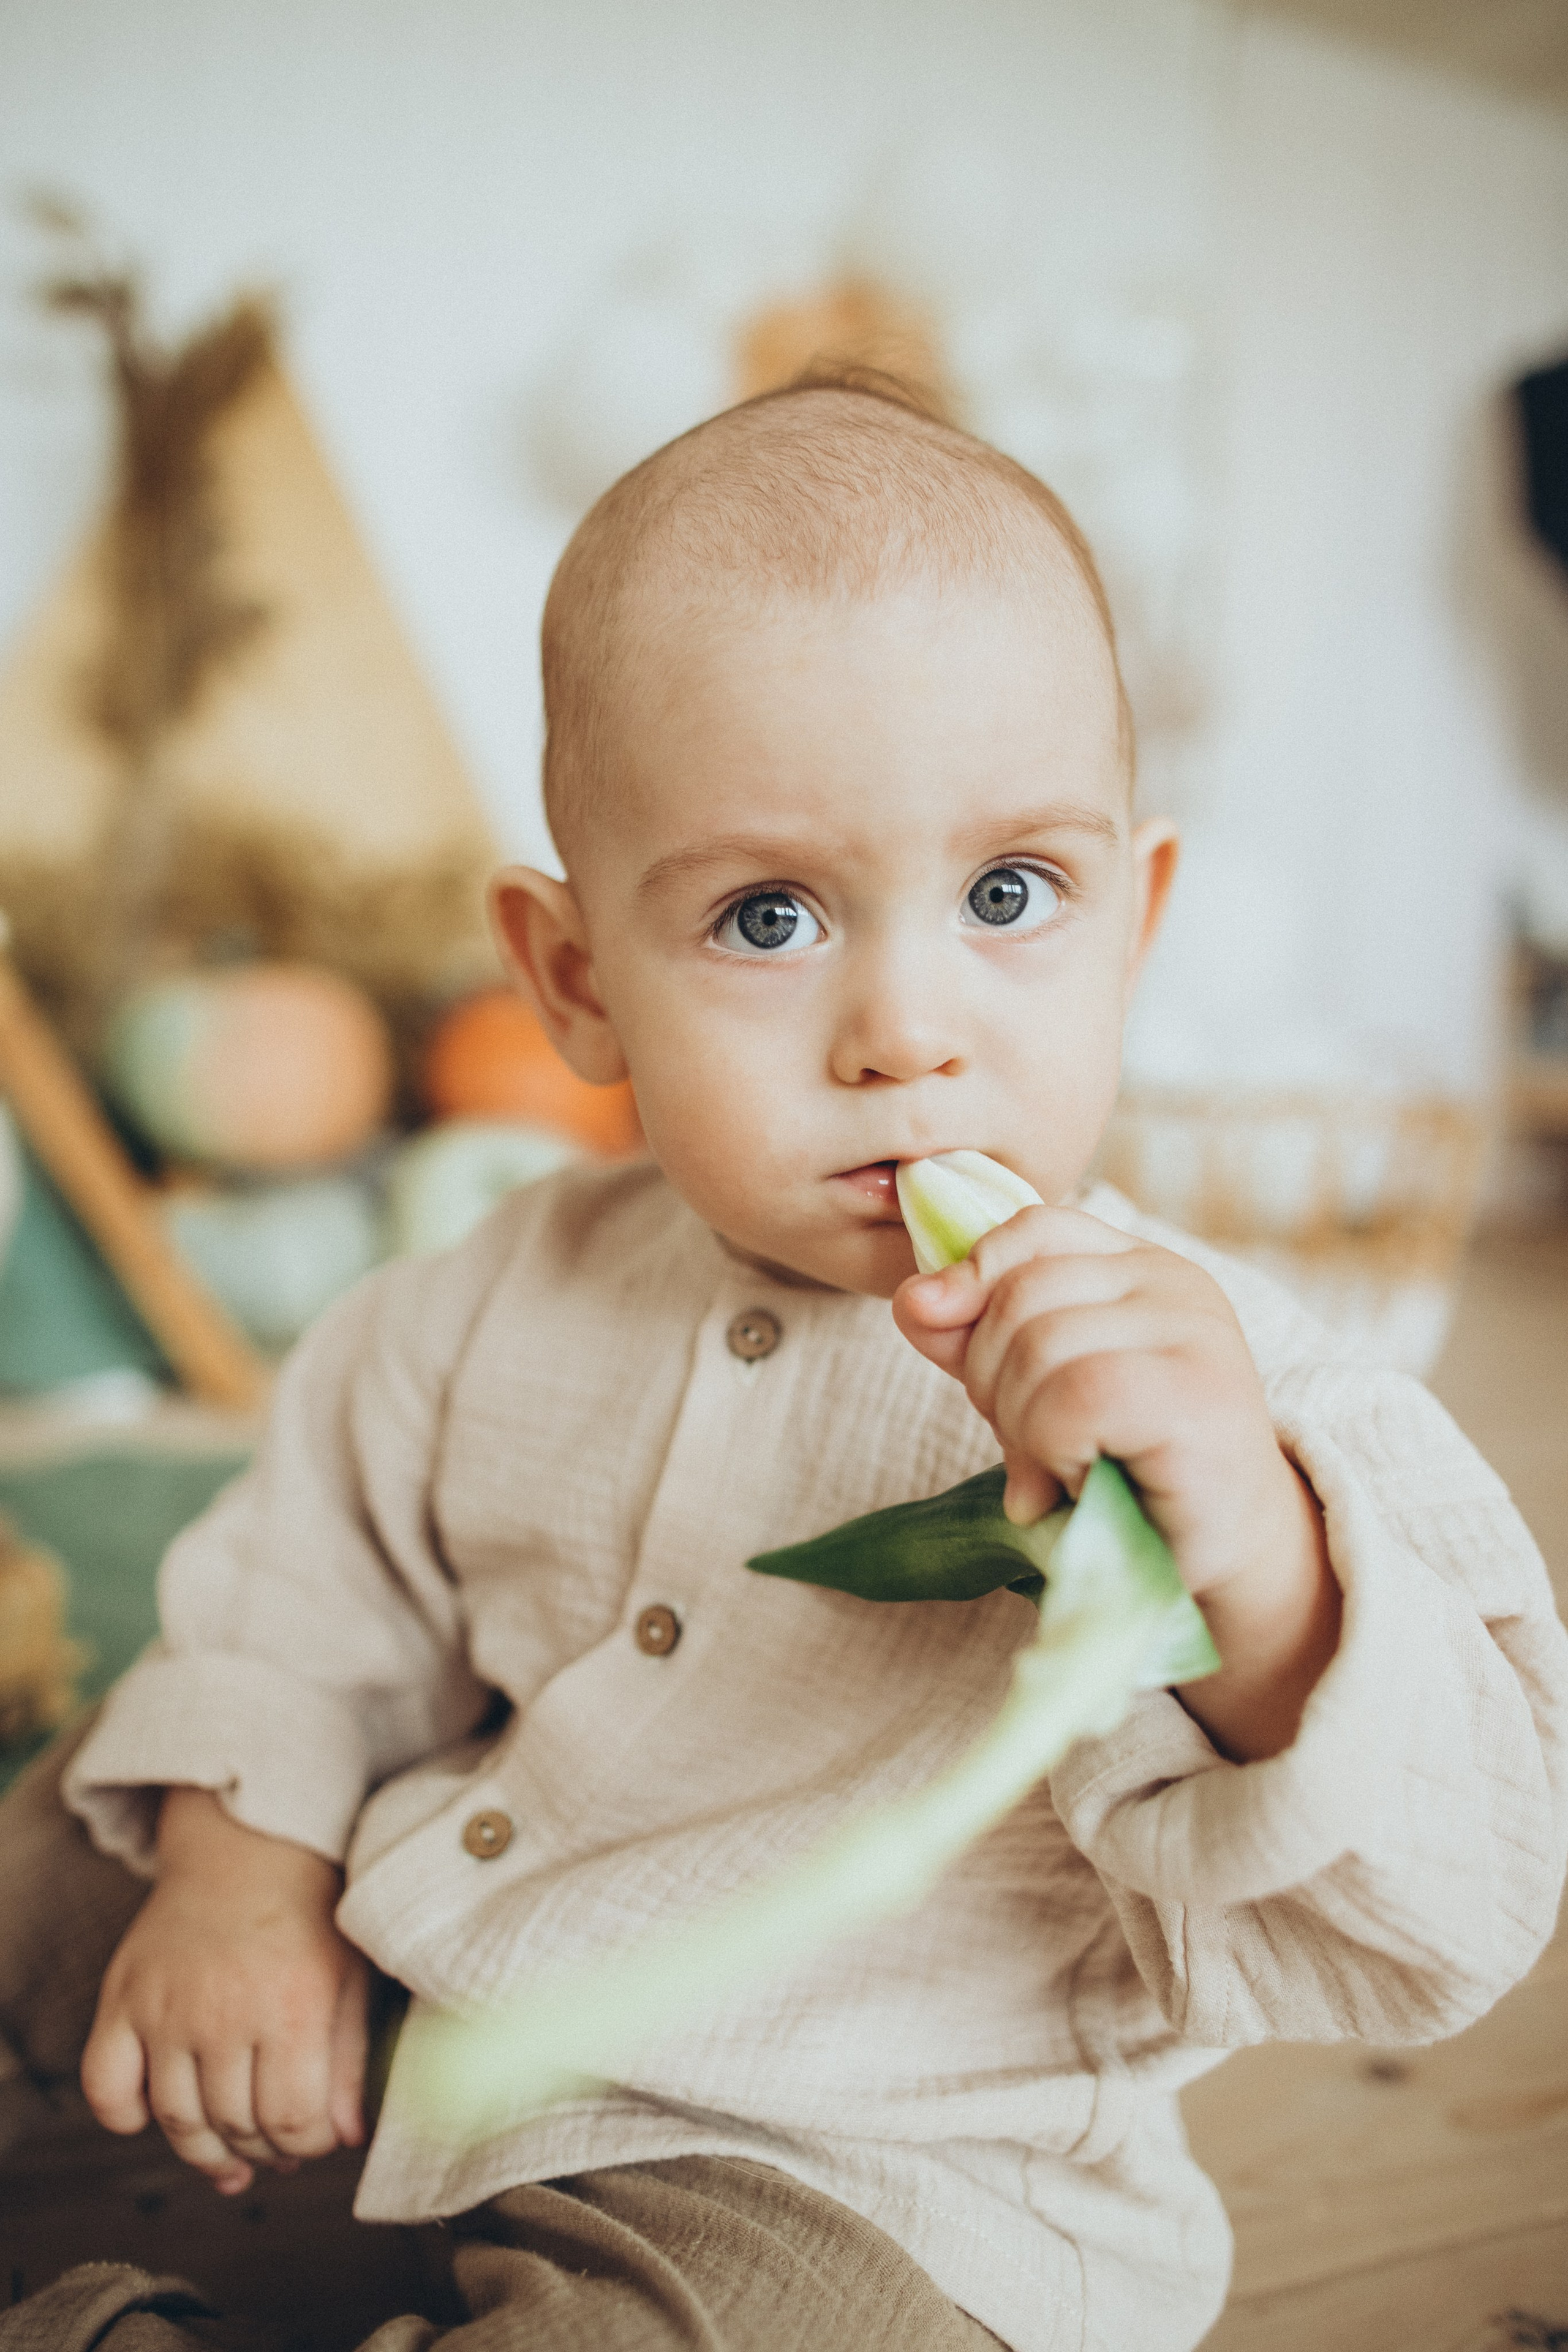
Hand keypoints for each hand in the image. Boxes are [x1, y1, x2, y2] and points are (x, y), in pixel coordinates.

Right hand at [81, 1788, 369, 2194]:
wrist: (248, 1846)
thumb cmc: (310, 1915)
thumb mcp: (349, 1980)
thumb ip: (350, 2062)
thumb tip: (347, 2138)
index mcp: (293, 2006)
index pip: (293, 2121)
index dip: (307, 2147)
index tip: (314, 2141)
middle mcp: (225, 2011)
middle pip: (236, 2126)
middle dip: (263, 2151)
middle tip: (276, 2147)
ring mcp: (167, 2007)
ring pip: (177, 2120)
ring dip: (206, 2152)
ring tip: (230, 2152)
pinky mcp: (124, 1997)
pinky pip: (105, 2086)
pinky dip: (123, 2115)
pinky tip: (154, 2115)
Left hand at [893, 1203, 1340, 1759]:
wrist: (1225, 1561)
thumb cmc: (1127, 1472)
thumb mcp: (1037, 1391)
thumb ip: (976, 1339)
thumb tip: (913, 1299)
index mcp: (1140, 1267)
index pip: (1034, 1227)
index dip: (974, 1277)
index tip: (952, 1343)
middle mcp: (1174, 1283)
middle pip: (1020, 1292)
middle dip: (990, 1378)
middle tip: (1028, 1447)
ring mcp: (1193, 1334)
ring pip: (1038, 1346)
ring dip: (1021, 1427)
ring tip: (1059, 1472)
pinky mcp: (1195, 1395)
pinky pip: (1073, 1397)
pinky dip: (1053, 1449)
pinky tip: (1080, 1483)